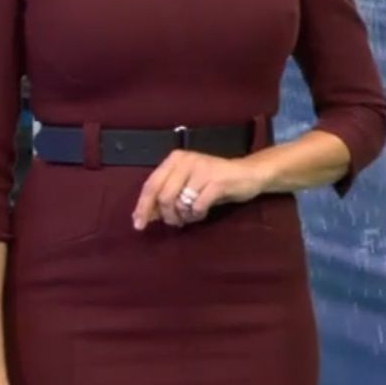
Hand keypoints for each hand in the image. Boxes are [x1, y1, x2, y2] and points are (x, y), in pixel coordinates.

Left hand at [131, 150, 266, 229]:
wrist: (247, 174)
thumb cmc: (212, 181)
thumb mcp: (185, 185)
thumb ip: (165, 197)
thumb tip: (143, 216)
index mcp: (174, 159)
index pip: (151, 184)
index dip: (143, 206)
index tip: (138, 225)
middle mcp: (186, 160)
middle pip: (163, 196)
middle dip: (167, 215)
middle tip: (176, 222)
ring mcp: (201, 169)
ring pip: (180, 203)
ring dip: (184, 216)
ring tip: (192, 215)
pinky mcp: (216, 181)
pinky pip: (197, 207)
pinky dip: (197, 215)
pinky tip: (202, 213)